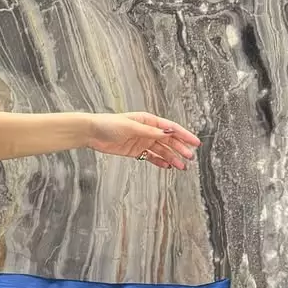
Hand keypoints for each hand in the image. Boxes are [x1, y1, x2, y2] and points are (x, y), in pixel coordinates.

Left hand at [86, 111, 200, 169]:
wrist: (91, 133)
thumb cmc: (108, 124)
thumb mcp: (131, 127)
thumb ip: (150, 132)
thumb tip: (168, 133)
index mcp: (148, 121)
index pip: (171, 128)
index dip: (184, 135)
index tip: (195, 143)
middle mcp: (147, 131)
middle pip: (168, 141)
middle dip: (180, 149)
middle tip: (189, 157)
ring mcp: (142, 141)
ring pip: (161, 151)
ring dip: (171, 158)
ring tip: (181, 166)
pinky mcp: (135, 151)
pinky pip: (150, 157)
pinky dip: (159, 162)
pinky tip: (167, 166)